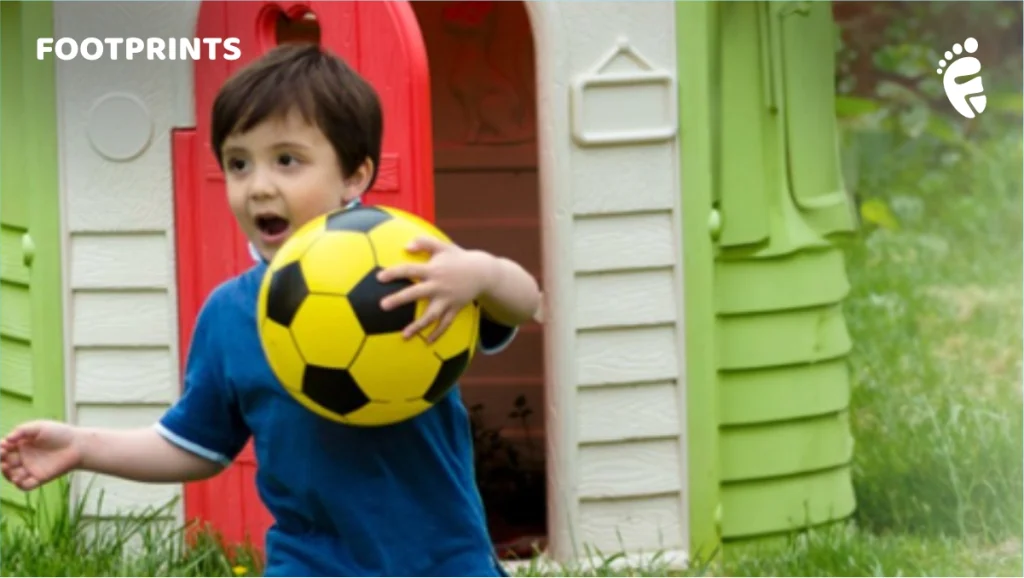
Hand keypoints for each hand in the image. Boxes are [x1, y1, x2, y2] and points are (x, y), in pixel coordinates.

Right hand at [0, 420, 81, 490]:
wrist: (78, 445)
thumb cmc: (60, 433)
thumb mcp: (39, 427)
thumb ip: (22, 431)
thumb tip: (6, 440)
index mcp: (21, 445)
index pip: (4, 449)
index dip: (0, 449)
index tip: (3, 446)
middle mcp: (23, 458)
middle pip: (5, 463)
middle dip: (1, 461)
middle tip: (4, 456)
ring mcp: (30, 469)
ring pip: (11, 476)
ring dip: (7, 474)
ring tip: (8, 467)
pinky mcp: (39, 479)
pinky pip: (25, 486)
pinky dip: (20, 484)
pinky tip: (19, 478)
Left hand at [377, 236, 493, 341]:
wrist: (483, 273)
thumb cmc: (458, 257)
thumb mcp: (443, 246)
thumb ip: (424, 242)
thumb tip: (405, 246)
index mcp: (433, 270)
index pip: (410, 270)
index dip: (395, 273)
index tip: (379, 278)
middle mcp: (439, 286)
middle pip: (416, 293)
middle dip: (400, 299)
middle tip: (383, 305)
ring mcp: (447, 299)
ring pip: (431, 315)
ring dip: (418, 326)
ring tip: (404, 335)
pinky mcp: (454, 308)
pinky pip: (446, 324)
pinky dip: (438, 333)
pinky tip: (427, 342)